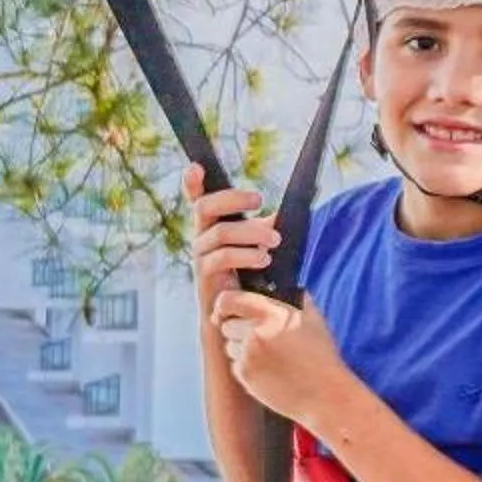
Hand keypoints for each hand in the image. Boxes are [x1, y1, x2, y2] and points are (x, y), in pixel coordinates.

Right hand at [187, 164, 278, 310]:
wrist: (237, 314)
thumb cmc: (249, 275)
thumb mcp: (260, 245)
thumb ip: (267, 226)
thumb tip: (289, 210)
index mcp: (213, 224)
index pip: (199, 199)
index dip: (193, 183)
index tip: (195, 166)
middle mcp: (202, 236)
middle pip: (205, 206)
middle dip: (232, 199)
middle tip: (259, 200)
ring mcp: (200, 255)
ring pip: (220, 232)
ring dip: (251, 232)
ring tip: (275, 241)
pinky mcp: (205, 275)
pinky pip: (223, 256)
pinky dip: (246, 254)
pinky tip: (264, 258)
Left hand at [213, 287, 352, 428]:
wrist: (324, 394)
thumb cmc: (321, 355)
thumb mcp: (313, 319)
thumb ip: (294, 298)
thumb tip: (281, 286)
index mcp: (271, 314)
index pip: (228, 300)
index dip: (225, 303)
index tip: (226, 308)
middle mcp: (255, 334)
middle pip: (226, 325)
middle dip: (237, 329)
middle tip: (259, 337)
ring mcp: (248, 356)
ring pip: (230, 346)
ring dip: (241, 349)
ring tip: (270, 356)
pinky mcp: (245, 376)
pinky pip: (235, 365)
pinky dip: (247, 367)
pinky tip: (270, 371)